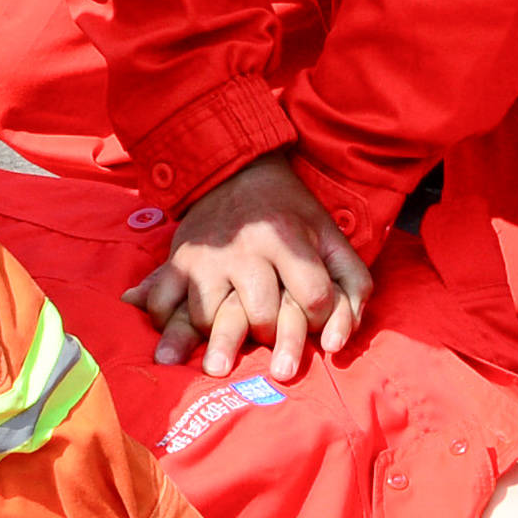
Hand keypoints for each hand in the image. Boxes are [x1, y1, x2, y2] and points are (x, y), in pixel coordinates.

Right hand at [130, 150, 373, 378]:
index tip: (313, 318)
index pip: (314, 298)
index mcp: (288, 239)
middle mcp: (245, 249)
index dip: (320, 318)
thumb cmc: (292, 214)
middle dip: (272, 335)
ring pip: (211, 320)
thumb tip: (337, 343)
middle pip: (263, 317)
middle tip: (269, 334)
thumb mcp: (333, 238)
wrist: (238, 171)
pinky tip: (180, 338)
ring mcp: (207, 257)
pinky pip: (163, 304)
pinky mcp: (177, 261)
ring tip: (226, 346)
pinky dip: (166, 325)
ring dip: (221, 339)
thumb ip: (354, 286)